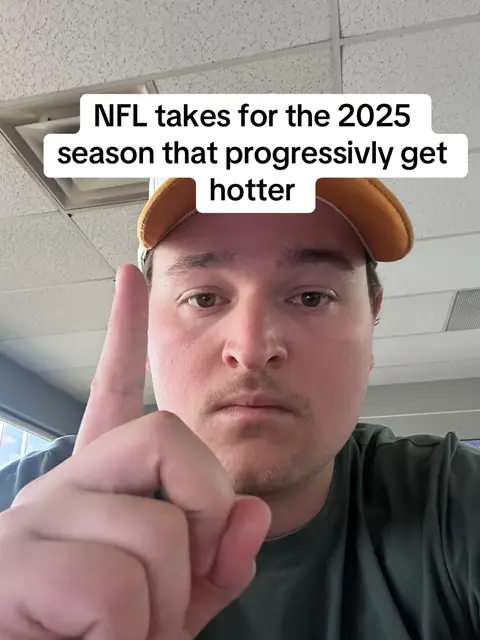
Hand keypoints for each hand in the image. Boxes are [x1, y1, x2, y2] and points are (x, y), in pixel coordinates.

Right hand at [0, 264, 270, 638]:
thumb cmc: (103, 639)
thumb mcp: (174, 606)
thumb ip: (215, 560)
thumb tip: (249, 510)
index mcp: (98, 488)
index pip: (115, 392)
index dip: (125, 334)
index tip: (130, 278)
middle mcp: (61, 485)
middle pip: (166, 436)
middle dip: (204, 508)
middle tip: (184, 576)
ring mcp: (36, 519)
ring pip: (155, 530)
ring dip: (165, 604)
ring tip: (125, 634)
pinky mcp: (13, 566)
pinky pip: (115, 588)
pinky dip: (131, 635)